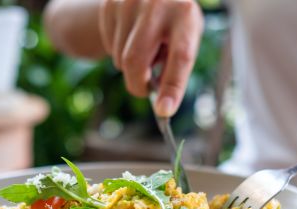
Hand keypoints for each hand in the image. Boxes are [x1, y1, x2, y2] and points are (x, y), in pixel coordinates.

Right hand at [98, 0, 203, 116]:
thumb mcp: (187, 36)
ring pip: (120, 57)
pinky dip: (119, 51)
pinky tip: (132, 36)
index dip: (172, 87)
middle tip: (145, 90)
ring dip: (131, 65)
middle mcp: (157, 3)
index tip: (164, 111)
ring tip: (147, 47)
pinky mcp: (110, 4)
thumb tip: (161, 103)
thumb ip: (176, 67)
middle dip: (138, 84)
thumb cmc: (177, 21)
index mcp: (184, 13)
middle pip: (136, 60)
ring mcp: (129, 1)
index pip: (180, 57)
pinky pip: (109, 46)